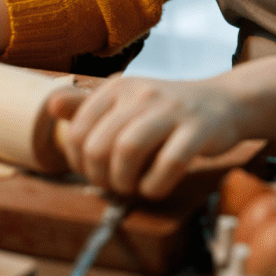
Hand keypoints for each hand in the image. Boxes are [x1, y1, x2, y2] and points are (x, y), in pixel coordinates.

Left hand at [48, 76, 247, 199]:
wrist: (223, 103)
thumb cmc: (167, 111)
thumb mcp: (126, 103)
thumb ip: (89, 107)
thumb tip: (52, 106)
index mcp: (118, 87)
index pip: (78, 130)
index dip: (78, 162)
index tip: (92, 172)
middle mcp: (141, 94)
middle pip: (99, 145)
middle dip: (100, 176)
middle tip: (113, 185)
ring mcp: (170, 110)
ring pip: (128, 150)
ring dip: (124, 181)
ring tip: (131, 187)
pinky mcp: (197, 130)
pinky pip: (168, 164)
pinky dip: (155, 186)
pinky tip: (154, 187)